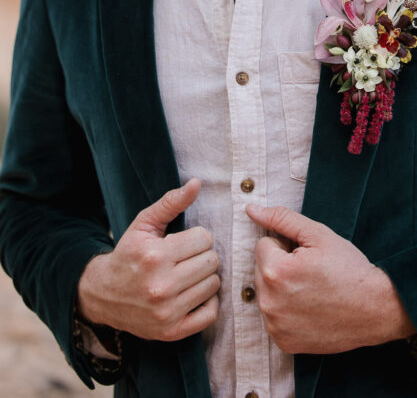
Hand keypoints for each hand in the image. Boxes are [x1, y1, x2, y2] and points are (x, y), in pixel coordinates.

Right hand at [76, 178, 219, 341]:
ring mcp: (167, 312)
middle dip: (202, 256)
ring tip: (186, 275)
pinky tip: (192, 294)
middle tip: (186, 259)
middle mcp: (161, 286)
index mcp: (154, 256)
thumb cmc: (129, 254)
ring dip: (204, 277)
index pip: (204, 238)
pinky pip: (211, 314)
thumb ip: (171, 202)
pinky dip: (207, 302)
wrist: (103, 295)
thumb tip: (196, 183)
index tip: (183, 242)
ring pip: (213, 284)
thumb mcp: (144, 224)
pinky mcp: (172, 331)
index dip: (196, 237)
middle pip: (212, 261)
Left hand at [246, 204, 413, 353]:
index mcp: (276, 271)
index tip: (307, 256)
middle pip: (261, 269)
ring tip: (311, 290)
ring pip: (266, 293)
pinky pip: (273, 316)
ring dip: (281, 288)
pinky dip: (286, 310)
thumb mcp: (318, 235)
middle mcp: (269, 302)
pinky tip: (309, 309)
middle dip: (281, 266)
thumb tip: (252, 209)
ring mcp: (275, 325)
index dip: (286, 246)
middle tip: (311, 273)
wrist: (374, 309)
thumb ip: (282, 218)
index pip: (263, 245)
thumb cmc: (348, 268)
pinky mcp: (282, 342)